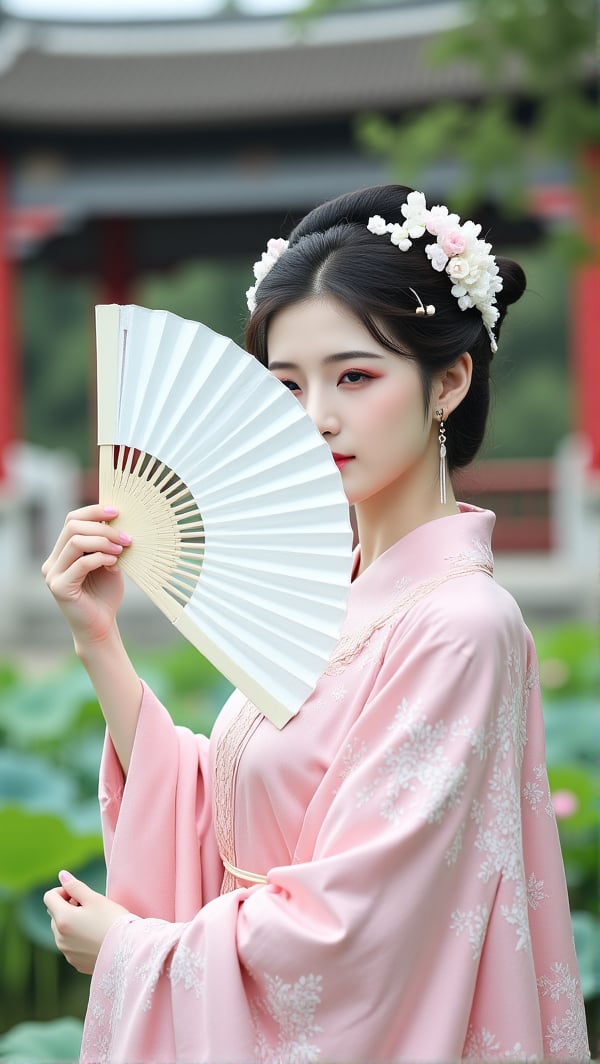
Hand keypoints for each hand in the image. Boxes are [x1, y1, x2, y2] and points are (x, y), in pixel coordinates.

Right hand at [42, 504, 131, 646]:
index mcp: (62, 552)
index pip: (72, 520)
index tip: (117, 512)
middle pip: (73, 527)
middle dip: (103, 528)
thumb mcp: (109, 562)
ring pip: (75, 542)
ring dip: (103, 541)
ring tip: (122, 549)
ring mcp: (53, 574)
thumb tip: (117, 518)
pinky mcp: (59, 587)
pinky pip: (80, 563)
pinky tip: (114, 562)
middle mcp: (53, 561)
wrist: (101, 626)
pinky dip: (100, 558)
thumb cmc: (105, 595)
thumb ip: (107, 544)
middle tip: (126, 538)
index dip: (93, 511)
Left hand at [44, 870, 129, 974]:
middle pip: (55, 914)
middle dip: (68, 907)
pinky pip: (71, 945)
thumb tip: (62, 875)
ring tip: (95, 923)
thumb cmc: (113, 921)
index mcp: (63, 919)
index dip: (63, 890)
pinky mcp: (76, 962)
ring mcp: (67, 952)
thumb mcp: (95, 899)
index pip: (49, 897)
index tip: (80, 893)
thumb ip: (75, 886)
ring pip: (62, 931)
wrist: (129, 951)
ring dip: (72, 923)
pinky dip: (78, 938)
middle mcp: (59, 938)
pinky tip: (97, 937)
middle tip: (91, 908)